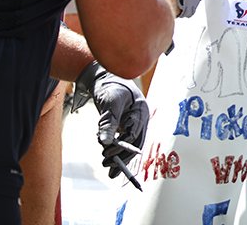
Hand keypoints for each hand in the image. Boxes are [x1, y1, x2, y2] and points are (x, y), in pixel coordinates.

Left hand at [73, 62, 149, 178]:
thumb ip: (108, 123)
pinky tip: (107, 154)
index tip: (107, 153)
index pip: (134, 135)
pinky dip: (116, 148)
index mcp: (141, 112)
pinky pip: (123, 140)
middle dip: (122, 157)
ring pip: (129, 145)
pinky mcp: (126, 125)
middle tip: (108, 167)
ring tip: (107, 166)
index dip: (121, 147)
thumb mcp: (110, 103)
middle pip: (134, 143)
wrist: (105, 78)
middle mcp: (140, 119)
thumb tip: (105, 142)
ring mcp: (134, 122)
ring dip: (119, 156)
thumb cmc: (111, 86)